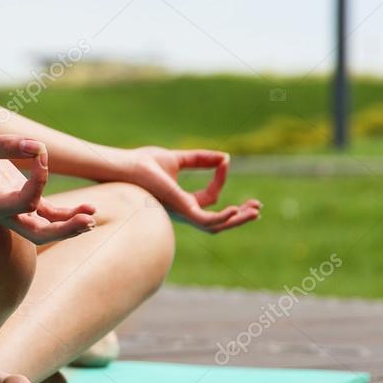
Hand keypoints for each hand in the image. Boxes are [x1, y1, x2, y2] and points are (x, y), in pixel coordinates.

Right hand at [0, 130, 96, 244]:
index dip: (40, 178)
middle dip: (64, 230)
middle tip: (87, 220)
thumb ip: (6, 145)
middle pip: (38, 234)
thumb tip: (39, 147)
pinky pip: (47, 215)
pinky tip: (88, 209)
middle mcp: (1, 214)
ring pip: (45, 228)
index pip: (26, 202)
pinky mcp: (20, 202)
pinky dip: (66, 215)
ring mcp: (12, 211)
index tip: (39, 150)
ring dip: (69, 224)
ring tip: (92, 216)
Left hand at [124, 146, 260, 233]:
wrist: (125, 166)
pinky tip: (236, 209)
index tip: (224, 161)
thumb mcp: (178, 159)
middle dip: (239, 216)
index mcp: (182, 201)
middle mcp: (183, 212)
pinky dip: (223, 217)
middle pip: (217, 220)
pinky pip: (206, 220)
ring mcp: (182, 214)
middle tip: (257, 207)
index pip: (210, 197)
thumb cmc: (142, 163)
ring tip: (255, 210)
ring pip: (216, 225)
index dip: (220, 179)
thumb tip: (224, 157)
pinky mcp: (181, 210)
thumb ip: (200, 159)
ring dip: (237, 219)